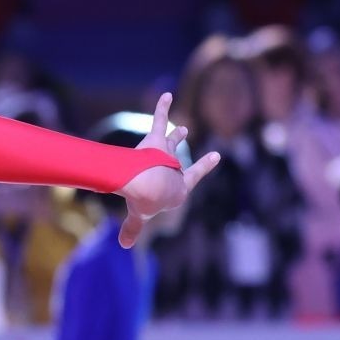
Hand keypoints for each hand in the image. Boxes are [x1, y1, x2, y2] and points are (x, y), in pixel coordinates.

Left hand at [117, 93, 221, 247]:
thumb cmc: (149, 201)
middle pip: (178, 155)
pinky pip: (159, 119)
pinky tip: (166, 94)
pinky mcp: (155, 140)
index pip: (191, 176)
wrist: (150, 187)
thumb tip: (124, 245)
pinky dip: (162, 106)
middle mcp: (174, 167)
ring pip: (169, 136)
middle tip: (186, 131)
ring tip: (180, 122)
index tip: (215, 156)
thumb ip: (132, 228)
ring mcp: (165, 153)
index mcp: (177, 186)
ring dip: (173, 129)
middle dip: (181, 143)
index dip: (202, 167)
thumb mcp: (140, 215)